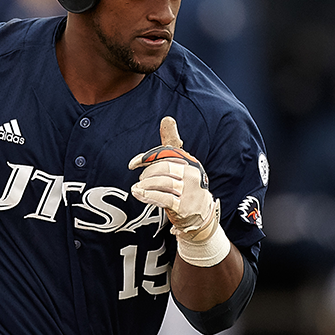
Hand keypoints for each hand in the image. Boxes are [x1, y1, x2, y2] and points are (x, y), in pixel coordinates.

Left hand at [128, 116, 218, 240]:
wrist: (201, 215)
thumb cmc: (187, 186)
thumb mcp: (182, 164)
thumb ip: (171, 144)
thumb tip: (167, 119)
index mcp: (190, 162)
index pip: (167, 154)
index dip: (147, 157)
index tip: (133, 163)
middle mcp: (192, 174)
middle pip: (164, 167)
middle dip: (148, 172)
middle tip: (140, 179)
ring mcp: (189, 191)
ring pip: (163, 182)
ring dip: (145, 184)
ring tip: (136, 188)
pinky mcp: (184, 206)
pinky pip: (163, 198)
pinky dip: (148, 195)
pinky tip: (139, 194)